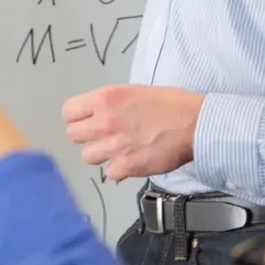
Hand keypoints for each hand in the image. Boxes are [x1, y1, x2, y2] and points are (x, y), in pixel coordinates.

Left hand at [62, 84, 203, 180]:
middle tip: (102, 136)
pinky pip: (109, 173)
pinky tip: (131, 161)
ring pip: (87, 156)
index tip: (86, 120)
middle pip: (73, 135)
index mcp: (105, 99)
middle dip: (86, 136)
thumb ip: (111, 104)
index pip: (68, 112)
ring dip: (101, 154)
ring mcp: (114, 146)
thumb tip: (97, 115)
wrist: (196, 124)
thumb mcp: (134, 92)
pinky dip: (119, 170)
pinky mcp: (127, 166)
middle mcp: (104, 122)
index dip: (76, 117)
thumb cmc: (171, 104)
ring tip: (117, 150)